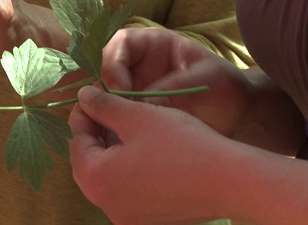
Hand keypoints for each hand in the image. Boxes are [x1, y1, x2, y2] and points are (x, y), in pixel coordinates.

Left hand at [69, 86, 236, 223]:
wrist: (231, 182)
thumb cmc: (181, 144)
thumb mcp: (136, 115)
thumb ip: (102, 105)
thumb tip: (82, 95)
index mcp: (96, 180)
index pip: (76, 140)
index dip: (83, 114)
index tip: (93, 96)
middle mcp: (106, 205)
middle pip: (88, 162)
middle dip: (96, 133)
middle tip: (109, 109)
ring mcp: (126, 217)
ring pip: (108, 177)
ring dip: (111, 151)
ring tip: (127, 126)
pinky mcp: (146, 221)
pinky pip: (127, 191)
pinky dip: (128, 170)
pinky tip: (144, 150)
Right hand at [101, 27, 252, 136]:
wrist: (238, 117)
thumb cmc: (225, 89)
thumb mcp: (205, 81)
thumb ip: (174, 88)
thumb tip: (141, 106)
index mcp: (152, 43)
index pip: (118, 45)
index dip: (112, 66)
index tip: (121, 93)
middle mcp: (134, 63)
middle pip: (99, 69)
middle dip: (100, 91)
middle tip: (109, 115)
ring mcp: (130, 87)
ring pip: (99, 94)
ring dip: (99, 111)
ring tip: (109, 132)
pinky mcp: (130, 111)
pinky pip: (108, 116)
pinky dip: (107, 127)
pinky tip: (113, 142)